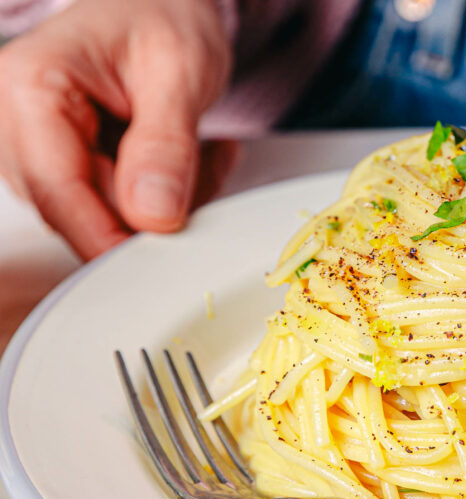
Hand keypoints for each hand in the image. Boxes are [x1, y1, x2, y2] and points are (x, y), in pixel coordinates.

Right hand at [0, 0, 234, 260]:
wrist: (161, 7)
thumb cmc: (163, 17)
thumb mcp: (180, 72)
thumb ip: (165, 145)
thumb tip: (153, 216)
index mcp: (30, 86)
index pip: (57, 187)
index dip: (106, 235)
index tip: (153, 263)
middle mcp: (18, 122)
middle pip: (77, 210)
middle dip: (151, 208)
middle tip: (204, 160)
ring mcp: (40, 150)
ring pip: (102, 217)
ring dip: (164, 200)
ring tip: (197, 146)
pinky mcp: (69, 169)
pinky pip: (117, 210)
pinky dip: (162, 197)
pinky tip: (186, 158)